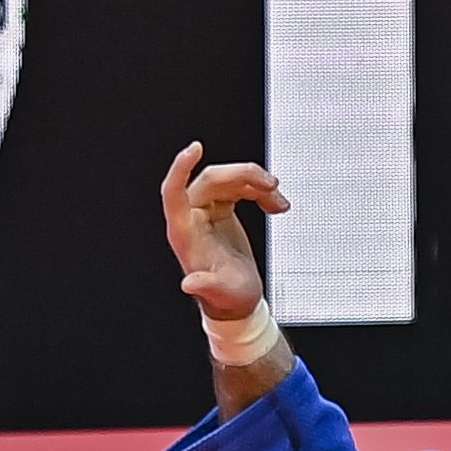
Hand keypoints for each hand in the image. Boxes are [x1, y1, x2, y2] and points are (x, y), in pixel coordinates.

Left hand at [161, 142, 286, 323]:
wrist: (240, 302)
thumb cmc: (226, 298)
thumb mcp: (219, 292)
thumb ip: (205, 286)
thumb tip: (189, 283)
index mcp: (185, 232)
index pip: (174, 191)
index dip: (181, 167)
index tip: (195, 148)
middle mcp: (192, 218)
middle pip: (210, 179)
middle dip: (242, 175)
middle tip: (270, 184)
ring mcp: (206, 212)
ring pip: (227, 180)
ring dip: (255, 182)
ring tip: (277, 196)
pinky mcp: (221, 210)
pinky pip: (238, 188)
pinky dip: (259, 191)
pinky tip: (275, 202)